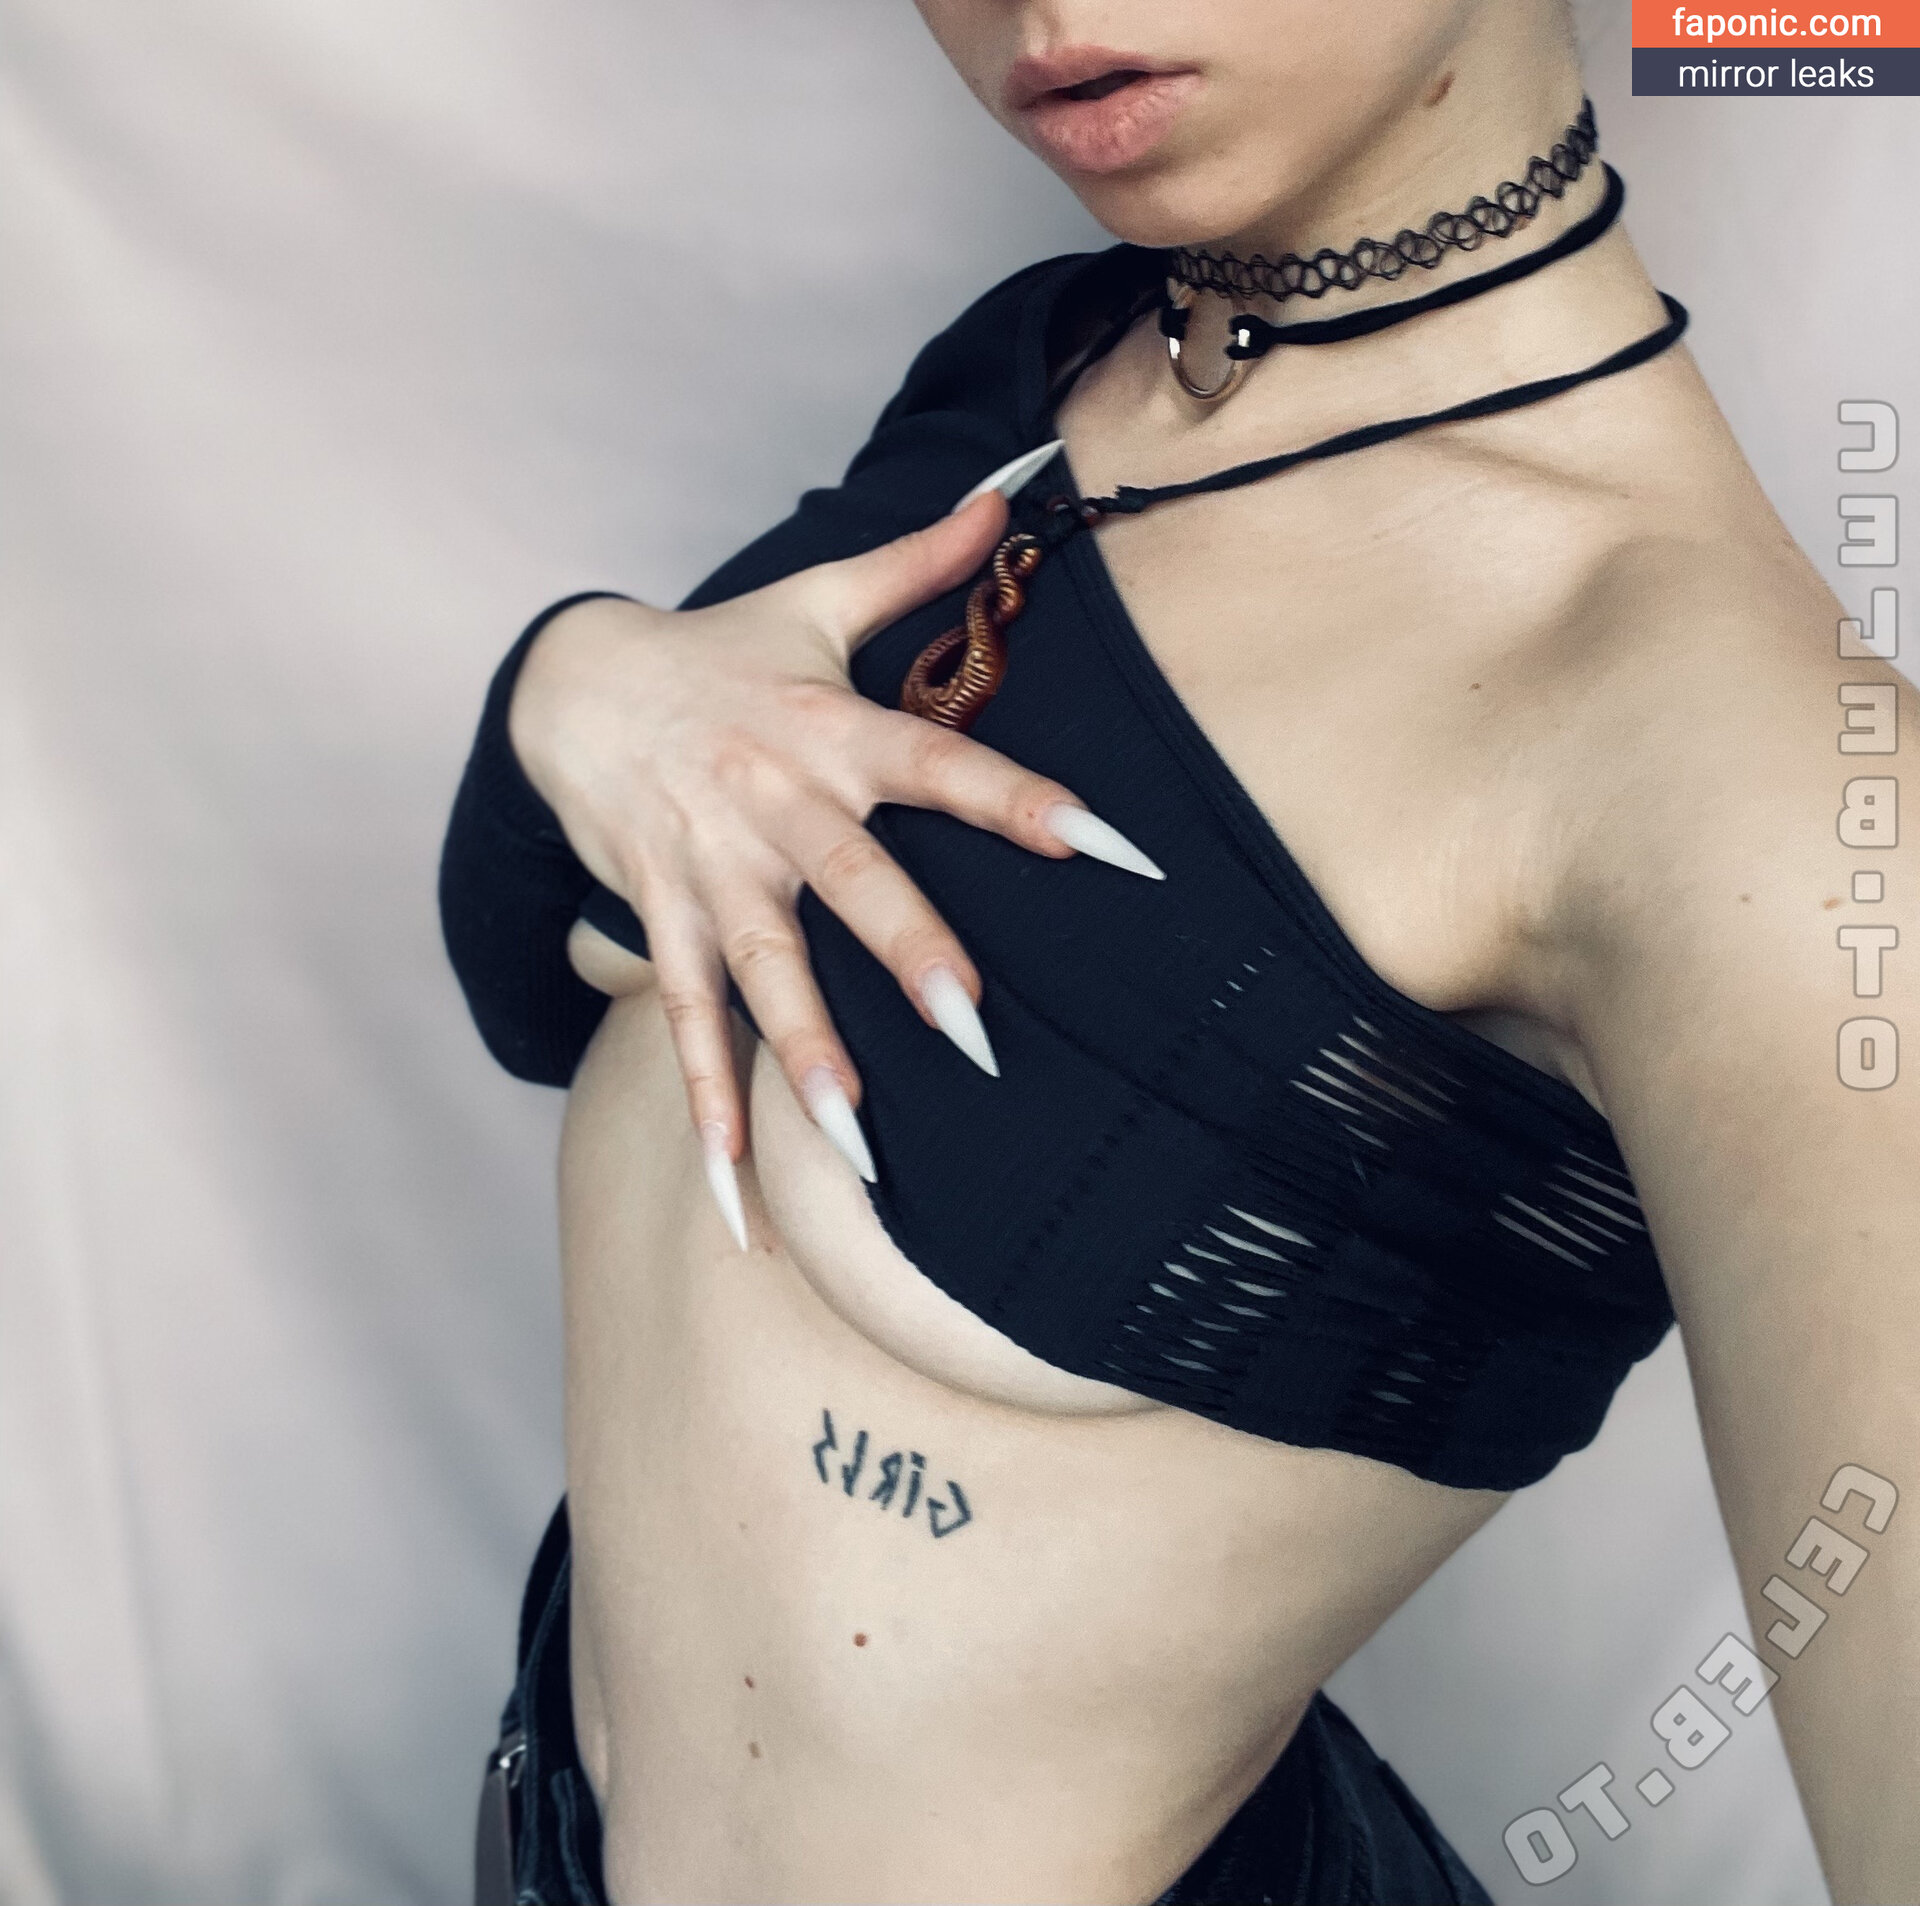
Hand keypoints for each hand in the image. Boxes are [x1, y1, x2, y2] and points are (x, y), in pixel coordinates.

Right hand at [507, 480, 1162, 1244]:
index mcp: (827, 728)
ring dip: (803, 1053)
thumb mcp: (814, 599)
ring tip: (855, 1138)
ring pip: (759, 968)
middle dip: (907, 953)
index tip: (1109, 848)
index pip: (938, 763)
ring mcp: (709, 869)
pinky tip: (736, 1191)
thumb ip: (915, 563)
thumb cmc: (722, 650)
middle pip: (847, 882)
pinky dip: (709, 1105)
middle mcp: (771, 802)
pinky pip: (684, 1020)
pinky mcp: (662, 917)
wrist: (573, 684)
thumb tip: (1007, 492)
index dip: (1020, 800)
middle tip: (978, 1031)